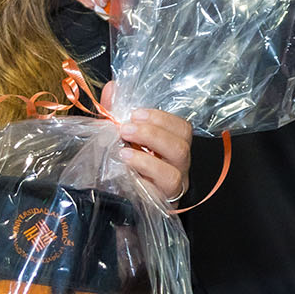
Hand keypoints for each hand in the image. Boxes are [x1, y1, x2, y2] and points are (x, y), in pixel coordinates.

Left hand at [101, 82, 191, 203]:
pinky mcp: (160, 206)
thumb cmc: (123, 166)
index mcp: (172, 147)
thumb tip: (112, 87)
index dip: (162, 119)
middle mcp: (178, 167)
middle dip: (154, 134)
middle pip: (182, 147)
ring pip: (175, 172)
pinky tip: (126, 167)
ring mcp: (171, 188)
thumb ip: (115, 113)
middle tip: (125, 129)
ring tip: (123, 151)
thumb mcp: (118, 138)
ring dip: (148, 157)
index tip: (135, 113)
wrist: (117, 206)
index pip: (182, 129)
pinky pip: (160, 191)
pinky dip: (144, 175)